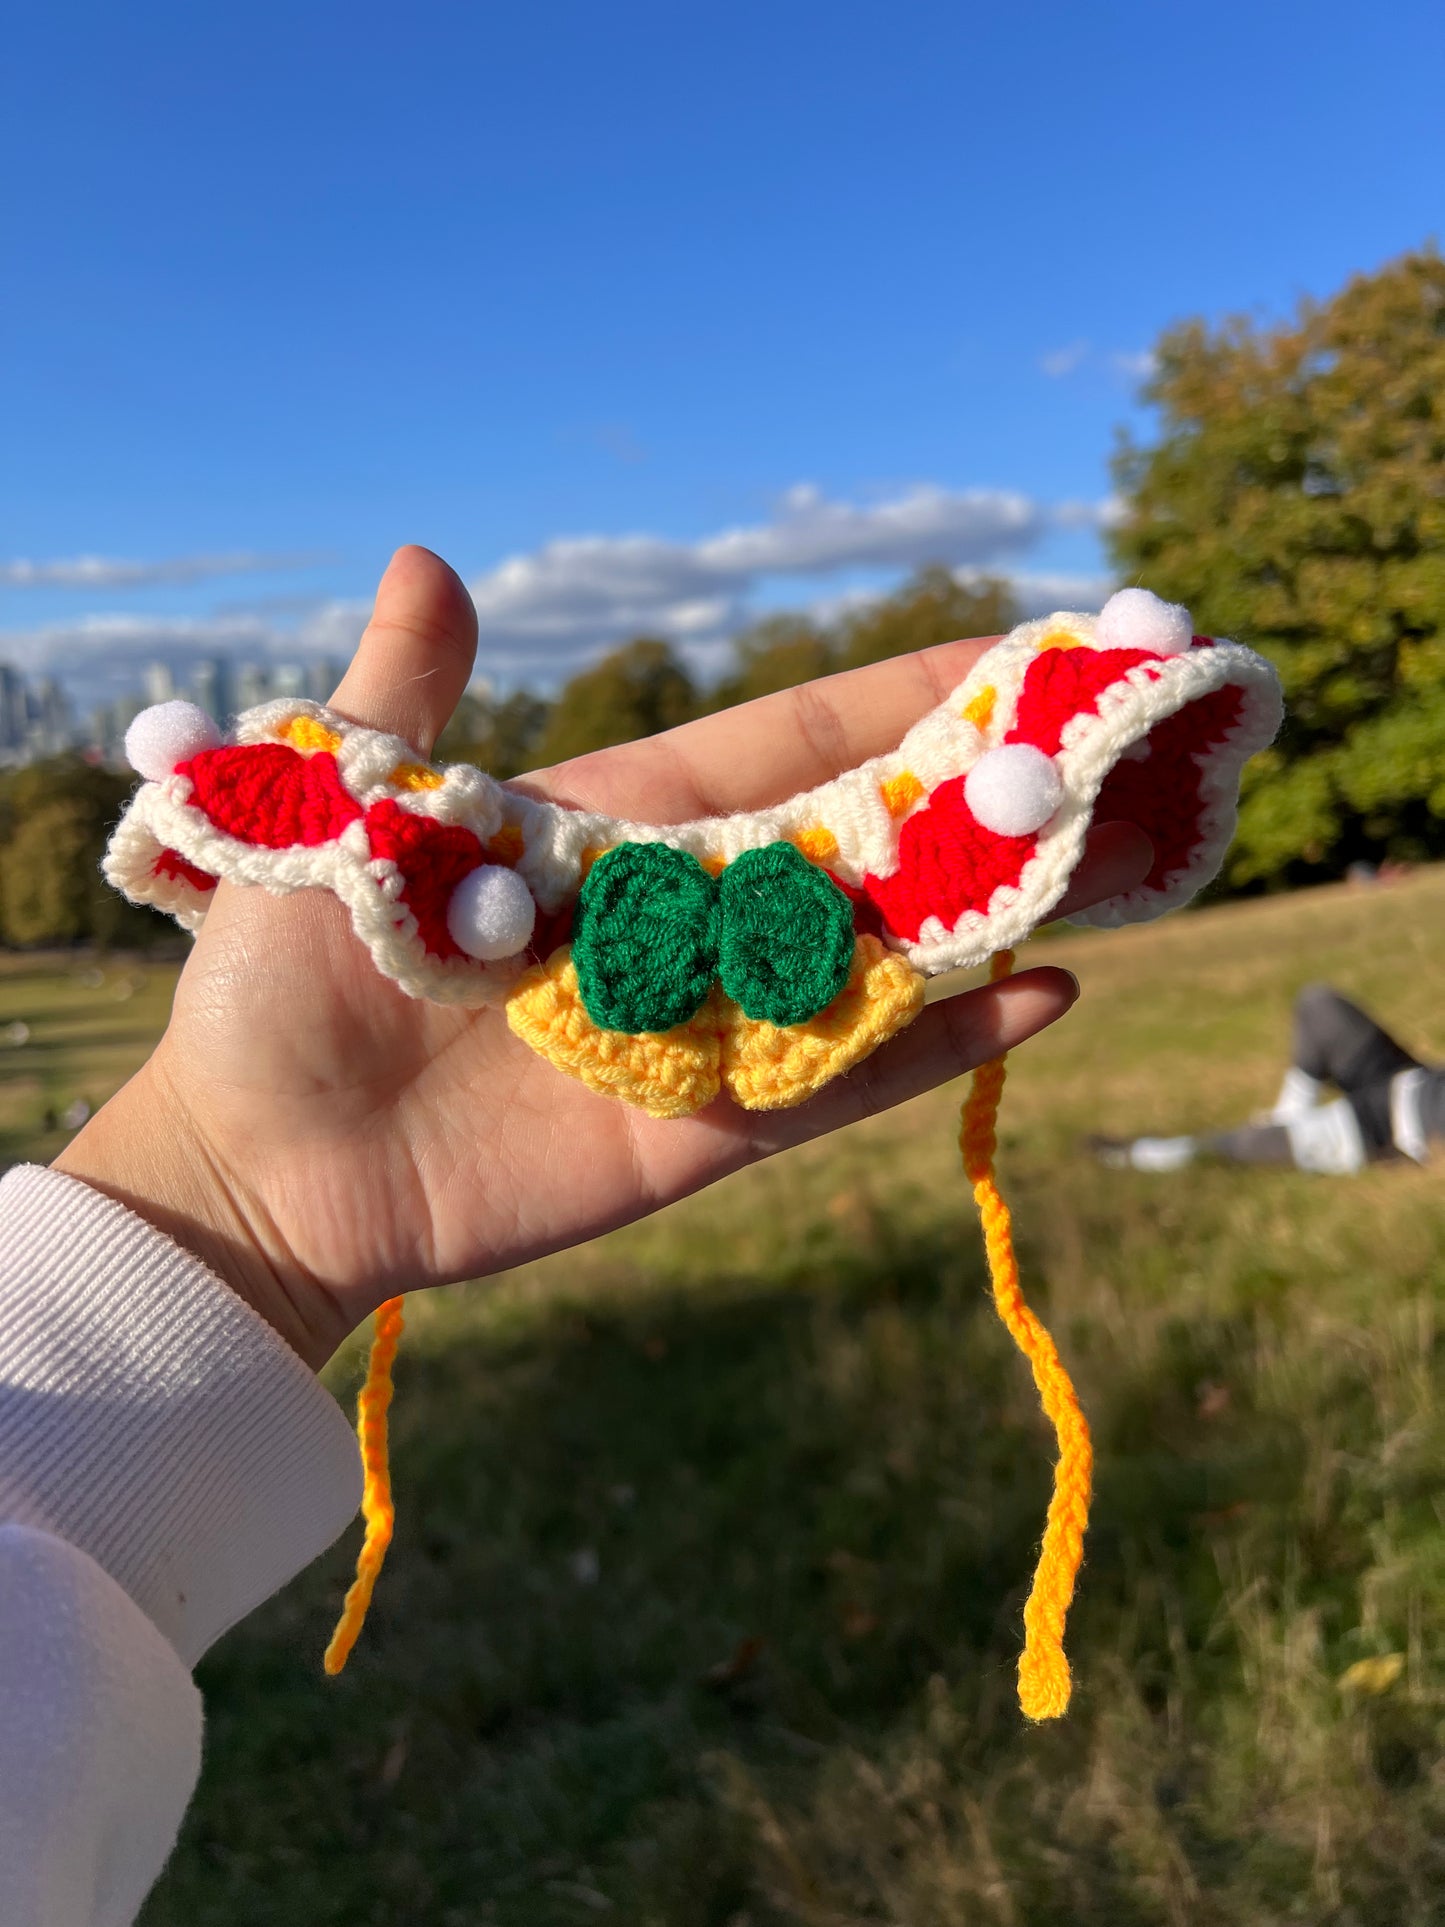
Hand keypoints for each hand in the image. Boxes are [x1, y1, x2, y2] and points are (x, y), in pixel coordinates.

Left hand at [56, 548, 1150, 1365]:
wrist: (261, 1166)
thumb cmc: (286, 983)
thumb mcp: (343, 814)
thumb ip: (412, 695)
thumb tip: (432, 553)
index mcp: (618, 824)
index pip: (793, 743)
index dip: (903, 699)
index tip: (1018, 650)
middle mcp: (687, 918)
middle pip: (865, 845)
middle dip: (984, 799)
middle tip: (1115, 749)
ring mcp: (709, 1025)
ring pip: (879, 961)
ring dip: (994, 915)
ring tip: (1117, 863)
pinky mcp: (709, 1126)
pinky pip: (845, 1082)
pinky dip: (943, 1046)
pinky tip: (1044, 997)